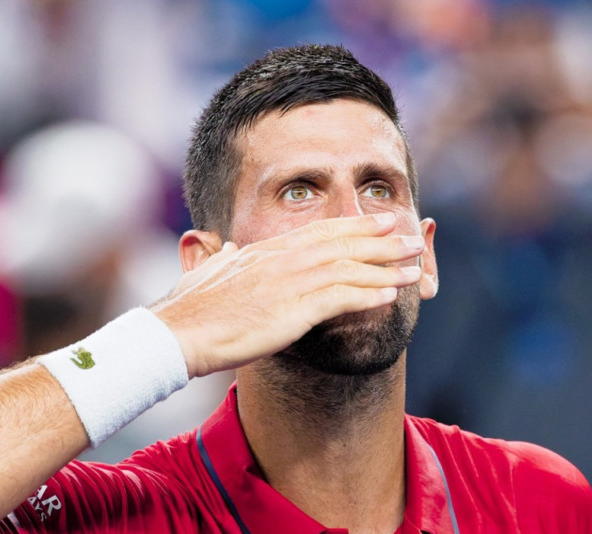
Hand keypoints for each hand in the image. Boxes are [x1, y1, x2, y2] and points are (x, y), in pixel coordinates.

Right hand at [150, 213, 423, 377]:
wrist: (176, 334)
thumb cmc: (189, 309)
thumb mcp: (207, 273)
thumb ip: (224, 258)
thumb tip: (228, 247)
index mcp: (267, 251)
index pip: (321, 231)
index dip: (356, 225)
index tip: (381, 220)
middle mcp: (283, 260)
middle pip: (344, 244)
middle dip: (383, 240)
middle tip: (413, 237)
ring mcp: (289, 283)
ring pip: (350, 269)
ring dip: (386, 269)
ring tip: (415, 269)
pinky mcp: (292, 311)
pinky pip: (340, 299)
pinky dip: (368, 296)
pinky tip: (391, 297)